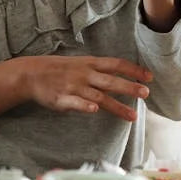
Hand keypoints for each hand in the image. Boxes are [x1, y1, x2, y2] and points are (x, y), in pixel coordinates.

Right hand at [20, 55, 151, 121]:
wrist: (31, 73)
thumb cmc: (60, 70)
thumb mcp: (81, 64)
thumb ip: (100, 71)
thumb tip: (122, 76)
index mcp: (90, 64)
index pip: (116, 64)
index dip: (133, 70)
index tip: (150, 76)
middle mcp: (85, 74)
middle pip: (111, 81)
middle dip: (129, 87)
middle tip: (146, 93)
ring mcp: (74, 87)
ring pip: (98, 96)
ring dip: (116, 105)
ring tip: (132, 115)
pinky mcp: (61, 99)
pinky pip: (75, 103)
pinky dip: (85, 106)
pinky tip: (94, 110)